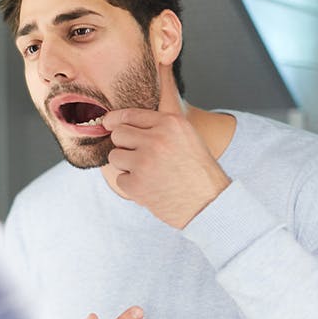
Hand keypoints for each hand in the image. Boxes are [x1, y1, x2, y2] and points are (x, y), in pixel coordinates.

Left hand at [102, 108, 230, 228]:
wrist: (209, 204)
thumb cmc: (198, 172)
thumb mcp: (187, 137)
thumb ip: (160, 127)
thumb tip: (124, 122)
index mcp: (170, 123)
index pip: (130, 114)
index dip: (115, 119)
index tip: (108, 123)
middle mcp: (156, 139)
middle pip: (118, 134)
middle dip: (124, 144)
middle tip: (139, 156)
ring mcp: (144, 162)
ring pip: (115, 156)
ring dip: (126, 165)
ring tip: (148, 173)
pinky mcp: (136, 184)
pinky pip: (120, 179)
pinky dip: (132, 185)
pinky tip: (151, 187)